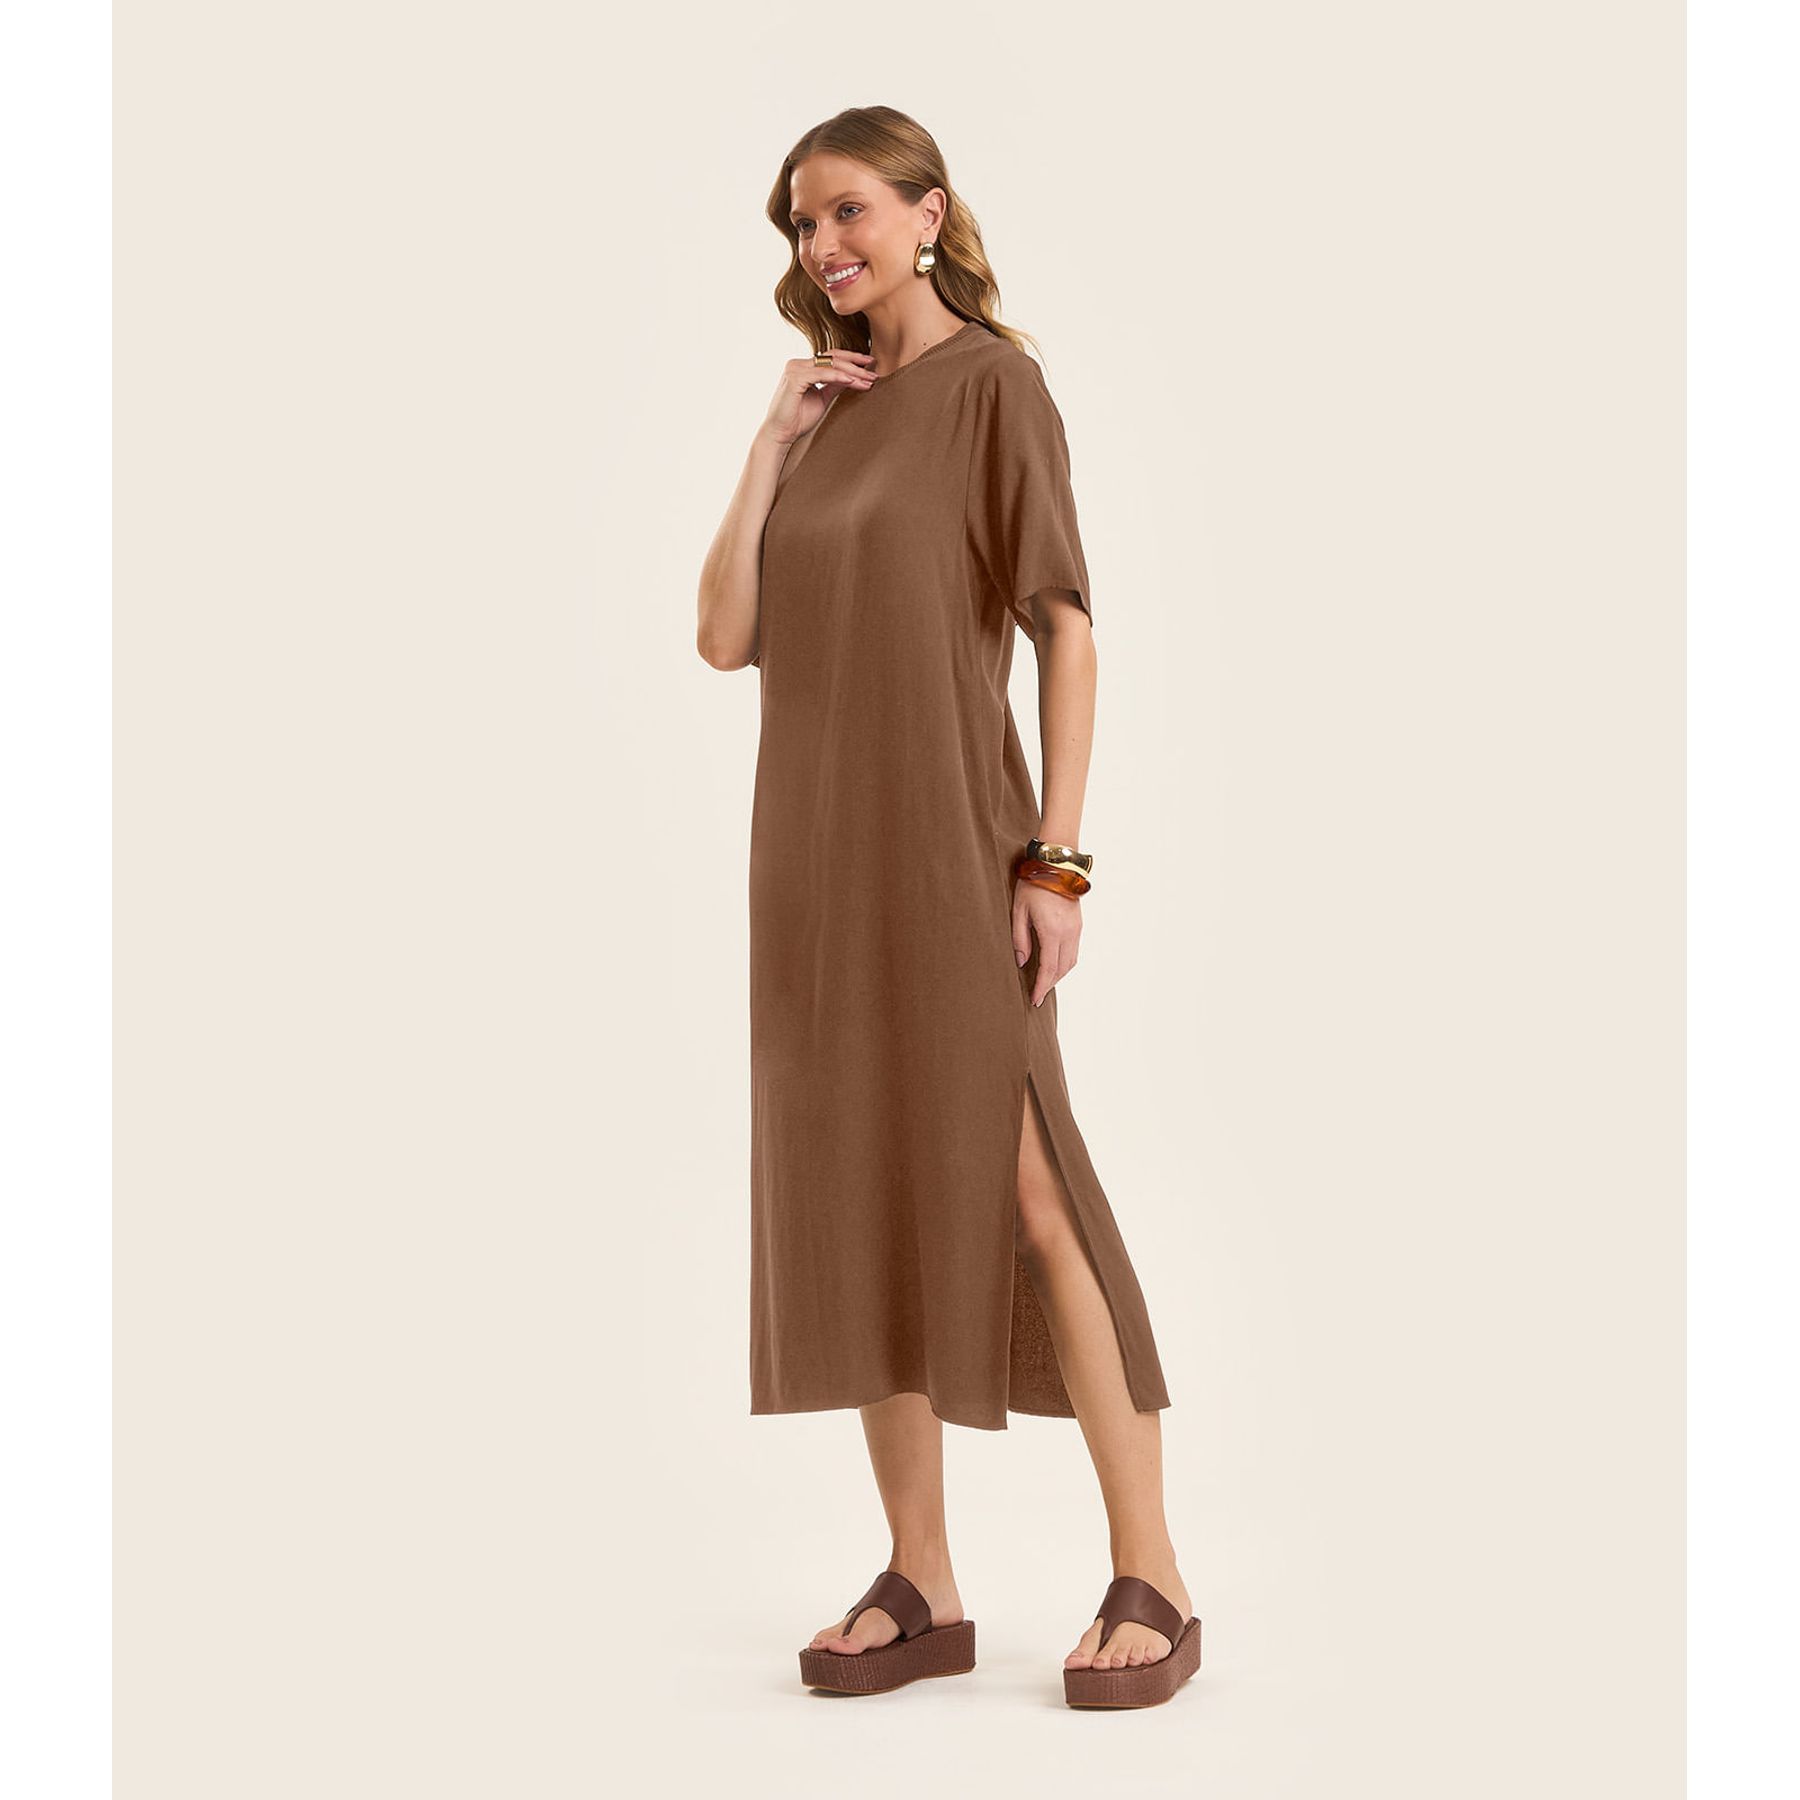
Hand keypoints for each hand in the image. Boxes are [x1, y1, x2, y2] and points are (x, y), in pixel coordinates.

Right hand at [762, 348, 877, 447]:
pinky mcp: (794, 378)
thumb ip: (834, 386)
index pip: (831, 357)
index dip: (852, 359)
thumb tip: (851, 377)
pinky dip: (838, 376)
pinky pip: (821, 374)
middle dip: (856, 364)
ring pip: (829, 364)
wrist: (781, 434)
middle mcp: (798, 364)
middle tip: (874, 371)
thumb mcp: (822, 399)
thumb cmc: (798, 420)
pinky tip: (852, 381)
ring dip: (852, 372)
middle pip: (832, 357)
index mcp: (804, 367)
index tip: (870, 364)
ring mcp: (795, 369)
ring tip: (868, 379)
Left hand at [1013, 878, 1081, 1008]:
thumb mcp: (1018, 911)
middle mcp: (1068, 933)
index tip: (1035, 1000)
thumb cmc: (1033, 885)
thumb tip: (1021, 962)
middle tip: (1037, 996)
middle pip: (1062, 969)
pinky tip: (1054, 965)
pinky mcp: (1078, 924)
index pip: (1048, 968)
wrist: (1056, 865)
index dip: (1041, 987)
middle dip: (1050, 984)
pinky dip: (1064, 963)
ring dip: (1058, 975)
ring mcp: (1076, 929)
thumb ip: (1020, 939)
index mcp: (1052, 931)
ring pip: (1071, 962)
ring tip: (1044, 983)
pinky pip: (1074, 951)